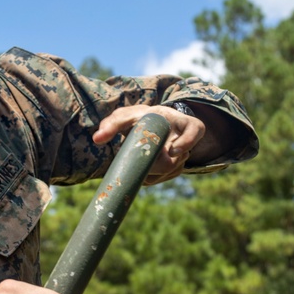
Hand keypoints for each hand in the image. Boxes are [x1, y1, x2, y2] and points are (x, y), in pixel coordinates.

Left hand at [92, 104, 206, 184]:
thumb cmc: (138, 119)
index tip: (173, 152)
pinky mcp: (181, 164)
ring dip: (152, 173)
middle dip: (154, 167)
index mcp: (177, 120)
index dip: (188, 142)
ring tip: (140, 164)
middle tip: (139, 165)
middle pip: (174, 161)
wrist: (152, 124)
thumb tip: (97, 139)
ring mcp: (185, 152)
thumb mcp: (125, 116)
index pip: (196, 129)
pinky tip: (145, 171)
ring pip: (170, 171)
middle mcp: (185, 136)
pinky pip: (168, 176)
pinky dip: (154, 177)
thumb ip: (111, 123)